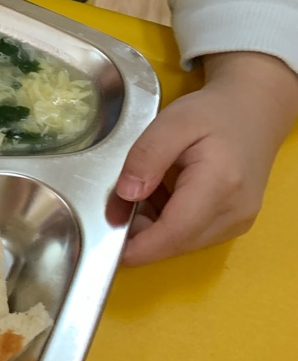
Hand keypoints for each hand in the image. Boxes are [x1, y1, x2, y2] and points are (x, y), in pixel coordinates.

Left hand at [116, 52, 297, 264]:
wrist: (253, 113)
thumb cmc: (212, 114)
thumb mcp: (172, 121)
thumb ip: (147, 156)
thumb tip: (126, 195)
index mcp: (220, 184)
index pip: (175, 232)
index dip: (140, 247)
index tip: (108, 246)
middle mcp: (235, 212)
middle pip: (177, 242)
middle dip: (141, 234)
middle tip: (118, 202)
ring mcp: (238, 222)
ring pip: (183, 243)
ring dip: (155, 228)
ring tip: (146, 189)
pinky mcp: (235, 225)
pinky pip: (193, 236)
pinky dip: (170, 223)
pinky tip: (164, 196)